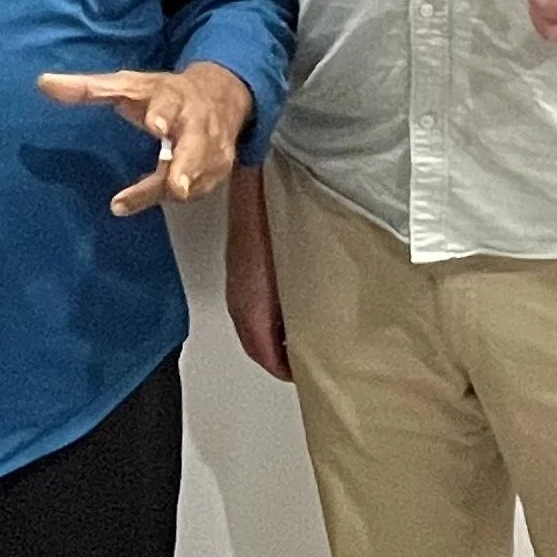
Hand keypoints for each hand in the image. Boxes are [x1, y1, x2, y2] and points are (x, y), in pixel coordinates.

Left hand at [36, 58, 252, 217]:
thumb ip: (89, 89)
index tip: (156, 125)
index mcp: (171, 98)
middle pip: (194, 144)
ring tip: (165, 195)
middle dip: (187, 163)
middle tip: (177, 185)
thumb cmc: (163, 94)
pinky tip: (166, 198)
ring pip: (199, 171)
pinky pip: (201, 187)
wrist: (221, 97)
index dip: (162, 113)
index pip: (167, 104)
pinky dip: (187, 192)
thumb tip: (42, 83)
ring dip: (185, 183)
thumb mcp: (129, 86)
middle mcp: (194, 123)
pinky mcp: (216, 169)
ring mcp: (209, 148)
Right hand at [226, 166, 289, 378]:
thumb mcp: (297, 269)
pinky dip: (272, 315)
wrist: (252, 179)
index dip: (284, 370)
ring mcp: (239, 280)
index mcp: (249, 304)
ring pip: (254, 322)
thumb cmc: (273, 220)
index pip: (261, 353)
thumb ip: (303, 305)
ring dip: (275, 336)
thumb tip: (317, 331)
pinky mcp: (243, 266)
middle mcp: (240, 296)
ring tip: (306, 336)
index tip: (307, 377)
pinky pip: (253, 303)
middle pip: (256, 342)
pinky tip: (294, 305)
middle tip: (309, 361)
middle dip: (279, 357)